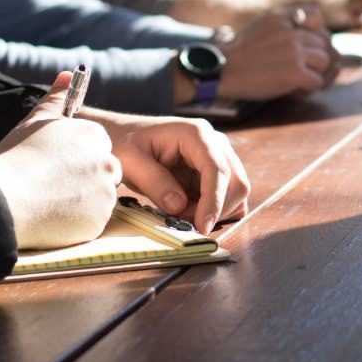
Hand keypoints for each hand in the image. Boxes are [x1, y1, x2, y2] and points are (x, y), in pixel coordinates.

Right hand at [0, 72, 121, 248]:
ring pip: (98, 198)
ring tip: (48, 200)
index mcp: (95, 136)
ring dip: (81, 201)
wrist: (4, 198)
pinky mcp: (98, 223)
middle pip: (103, 172)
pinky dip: (76, 222)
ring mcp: (105, 195)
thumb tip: (67, 74)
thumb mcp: (35, 121)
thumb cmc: (16, 156)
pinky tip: (52, 217)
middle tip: (52, 185)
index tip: (55, 165)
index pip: (97, 147)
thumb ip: (56, 98)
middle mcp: (107, 163)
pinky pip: (91, 222)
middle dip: (83, 179)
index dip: (75, 158)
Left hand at [97, 115, 250, 233]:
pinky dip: (215, 210)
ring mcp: (219, 157)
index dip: (214, 200)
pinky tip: (191, 210)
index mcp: (196, 134)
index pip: (217, 169)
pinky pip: (229, 197)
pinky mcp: (216, 172)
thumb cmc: (126, 143)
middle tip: (182, 221)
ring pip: (236, 192)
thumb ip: (153, 182)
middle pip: (236, 182)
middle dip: (214, 209)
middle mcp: (215, 143)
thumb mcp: (130, 161)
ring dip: (215, 211)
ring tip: (181, 212)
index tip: (202, 226)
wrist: (126, 136)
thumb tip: (179, 206)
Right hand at [217, 7, 340, 99]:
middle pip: (323, 43)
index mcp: (282, 16)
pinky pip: (318, 81)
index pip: (316, 15)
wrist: (222, 70)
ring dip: (315, 73)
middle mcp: (291, 31)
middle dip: (316, 57)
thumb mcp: (260, 24)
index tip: (304, 44)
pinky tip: (295, 90)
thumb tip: (310, 32)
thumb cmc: (239, 53)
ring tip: (299, 80)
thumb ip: (283, 24)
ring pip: (325, 62)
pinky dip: (309, 88)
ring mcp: (295, 52)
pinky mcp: (295, 73)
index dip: (315, 31)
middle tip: (303, 69)